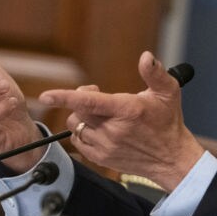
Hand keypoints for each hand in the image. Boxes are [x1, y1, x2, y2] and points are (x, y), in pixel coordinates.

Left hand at [39, 51, 204, 191]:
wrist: (171, 159)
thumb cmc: (168, 122)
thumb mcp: (169, 92)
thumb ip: (155, 73)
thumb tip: (146, 57)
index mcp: (126, 110)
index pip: (89, 102)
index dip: (65, 97)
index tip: (46, 95)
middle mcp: (113, 130)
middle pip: (78, 111)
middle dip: (82, 99)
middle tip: (98, 97)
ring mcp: (105, 146)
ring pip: (75, 126)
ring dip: (82, 117)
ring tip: (100, 115)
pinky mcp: (101, 158)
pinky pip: (78, 141)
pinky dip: (82, 132)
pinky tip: (99, 128)